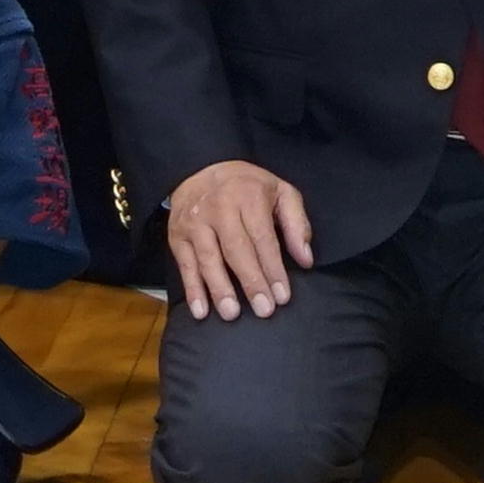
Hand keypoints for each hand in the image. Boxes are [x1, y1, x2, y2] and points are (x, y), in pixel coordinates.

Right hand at [165, 159, 311, 322]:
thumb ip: (297, 224)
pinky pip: (185, 266)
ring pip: (208, 259)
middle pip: (236, 250)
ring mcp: (195, 223)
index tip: (283, 296)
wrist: (200, 168)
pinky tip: (201, 311)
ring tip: (232, 314)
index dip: (273, 268)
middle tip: (264, 310)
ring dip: (220, 289)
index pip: (262, 238)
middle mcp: (219, 209)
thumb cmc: (248, 186)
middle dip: (251, 282)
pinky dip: (192, 290)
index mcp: (248, 197)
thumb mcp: (280, 192)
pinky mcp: (177, 237)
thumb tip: (306, 259)